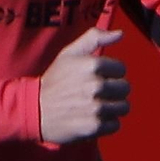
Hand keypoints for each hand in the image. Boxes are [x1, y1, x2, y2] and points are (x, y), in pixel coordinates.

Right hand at [39, 28, 129, 144]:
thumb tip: (120, 33)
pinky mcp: (95, 126)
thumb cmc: (54, 81)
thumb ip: (93, 39)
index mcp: (93, 65)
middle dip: (112, 91)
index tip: (95, 78)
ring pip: (123, 107)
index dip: (109, 73)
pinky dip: (105, 124)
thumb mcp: (68, 54)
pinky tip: (90, 118)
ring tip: (93, 107)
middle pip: (125, 88)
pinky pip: (115, 125)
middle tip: (94, 94)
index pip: (121, 69)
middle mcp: (96, 86)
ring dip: (111, 108)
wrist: (34, 110)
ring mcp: (96, 107)